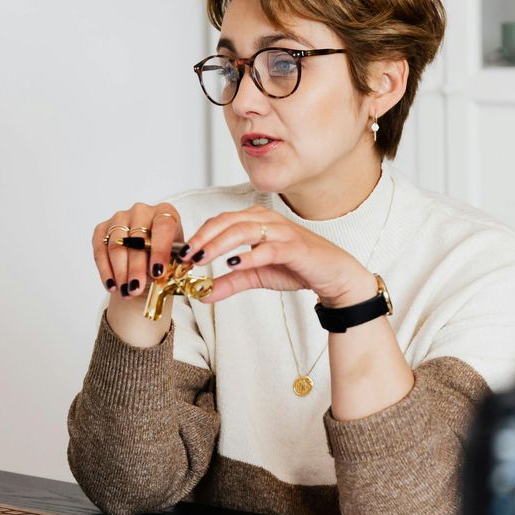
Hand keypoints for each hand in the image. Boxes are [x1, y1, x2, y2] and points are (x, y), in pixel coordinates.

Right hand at [91, 202, 183, 303]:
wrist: (147, 258)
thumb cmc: (164, 256)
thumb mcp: (174, 260)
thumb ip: (173, 264)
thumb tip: (167, 273)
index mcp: (165, 213)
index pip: (163, 227)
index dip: (160, 250)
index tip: (158, 272)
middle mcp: (141, 211)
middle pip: (137, 239)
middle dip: (136, 268)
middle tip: (137, 289)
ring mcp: (120, 218)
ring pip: (117, 245)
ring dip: (120, 272)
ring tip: (125, 291)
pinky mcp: (103, 228)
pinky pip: (100, 250)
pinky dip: (105, 270)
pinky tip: (112, 285)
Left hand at [181, 205, 374, 306]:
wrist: (333, 275)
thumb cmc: (296, 267)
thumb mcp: (256, 276)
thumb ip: (230, 282)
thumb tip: (203, 295)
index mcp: (256, 220)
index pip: (220, 221)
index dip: (199, 235)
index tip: (182, 254)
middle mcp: (267, 220)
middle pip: (227, 221)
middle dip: (203, 237)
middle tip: (186, 256)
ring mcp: (282, 231)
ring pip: (244, 230)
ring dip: (219, 244)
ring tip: (202, 258)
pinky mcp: (295, 247)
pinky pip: (268, 248)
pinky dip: (249, 255)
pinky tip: (233, 264)